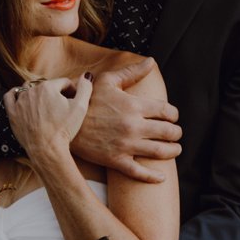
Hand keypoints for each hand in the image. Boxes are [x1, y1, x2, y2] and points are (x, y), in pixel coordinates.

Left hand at [4, 75, 92, 168]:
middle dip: (56, 93)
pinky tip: (22, 97)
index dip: (72, 91)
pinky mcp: (12, 113)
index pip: (64, 83)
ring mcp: (20, 102)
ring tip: (45, 105)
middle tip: (61, 107)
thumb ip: (85, 88)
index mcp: (48, 87)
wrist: (46, 149)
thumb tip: (86, 75)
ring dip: (38, 94)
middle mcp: (32, 91)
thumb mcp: (80, 107)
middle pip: (47, 86)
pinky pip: (10, 97)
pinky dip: (15, 94)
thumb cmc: (63, 129)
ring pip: (29, 89)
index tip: (74, 101)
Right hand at [71, 57, 182, 182]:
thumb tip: (151, 61)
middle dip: (176, 133)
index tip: (172, 117)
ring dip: (172, 151)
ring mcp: (126, 145)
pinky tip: (161, 178)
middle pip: (168, 131)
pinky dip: (153, 177)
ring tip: (174, 149)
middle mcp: (134, 126)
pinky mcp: (116, 161)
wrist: (62, 125)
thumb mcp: (106, 81)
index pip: (167, 111)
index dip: (174, 115)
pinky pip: (139, 172)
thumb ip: (131, 72)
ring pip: (160, 151)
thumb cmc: (85, 101)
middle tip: (175, 134)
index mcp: (135, 105)